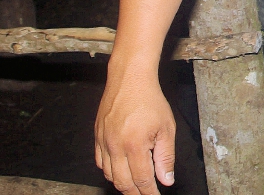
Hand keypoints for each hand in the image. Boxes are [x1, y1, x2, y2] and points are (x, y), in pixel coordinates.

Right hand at [95, 72, 176, 193]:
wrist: (130, 79)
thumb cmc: (150, 100)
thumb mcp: (166, 128)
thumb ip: (166, 157)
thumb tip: (166, 180)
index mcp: (134, 145)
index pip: (141, 180)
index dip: (149, 192)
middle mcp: (115, 146)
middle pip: (122, 182)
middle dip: (135, 192)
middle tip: (146, 193)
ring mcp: (103, 141)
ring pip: (109, 174)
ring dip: (122, 183)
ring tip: (135, 184)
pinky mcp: (96, 136)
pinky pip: (99, 162)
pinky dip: (109, 171)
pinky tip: (120, 170)